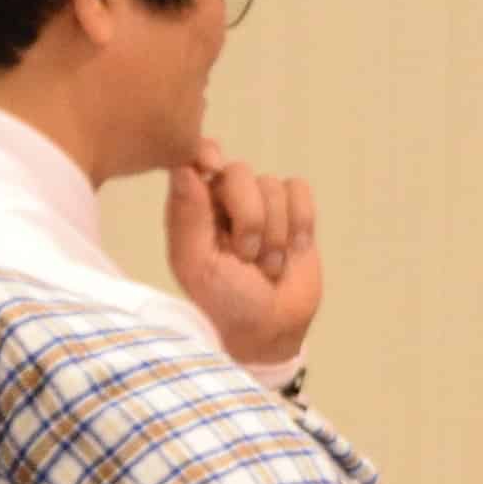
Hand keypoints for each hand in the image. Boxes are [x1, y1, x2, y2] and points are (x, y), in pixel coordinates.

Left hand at [164, 157, 322, 370]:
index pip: (195, 157)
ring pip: (273, 186)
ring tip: (266, 265)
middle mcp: (223, 200)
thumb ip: (188, 216)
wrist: (270, 330)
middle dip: (249, 219)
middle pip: (240, 172)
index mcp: (191, 208)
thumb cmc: (223, 301)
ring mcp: (261, 205)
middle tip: (245, 256)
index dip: (205, 153)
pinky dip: (299, 223)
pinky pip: (299, 191)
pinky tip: (292, 250)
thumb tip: (183, 168)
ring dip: (274, 233)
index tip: (212, 166)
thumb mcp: (197, 264)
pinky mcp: (294, 213)